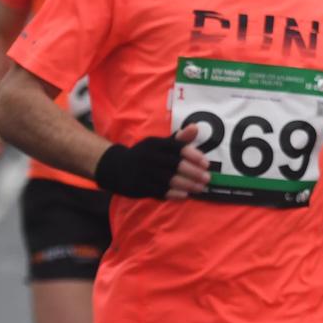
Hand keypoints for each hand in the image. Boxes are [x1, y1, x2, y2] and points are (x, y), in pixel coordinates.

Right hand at [93, 125, 211, 199]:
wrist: (115, 167)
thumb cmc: (144, 155)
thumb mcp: (158, 144)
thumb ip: (178, 139)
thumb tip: (195, 128)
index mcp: (155, 144)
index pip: (176, 147)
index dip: (193, 155)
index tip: (206, 163)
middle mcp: (149, 156)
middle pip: (174, 164)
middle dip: (193, 172)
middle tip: (207, 178)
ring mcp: (143, 172)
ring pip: (168, 179)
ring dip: (187, 184)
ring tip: (200, 188)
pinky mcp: (139, 186)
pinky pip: (158, 191)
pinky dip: (173, 193)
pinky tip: (185, 195)